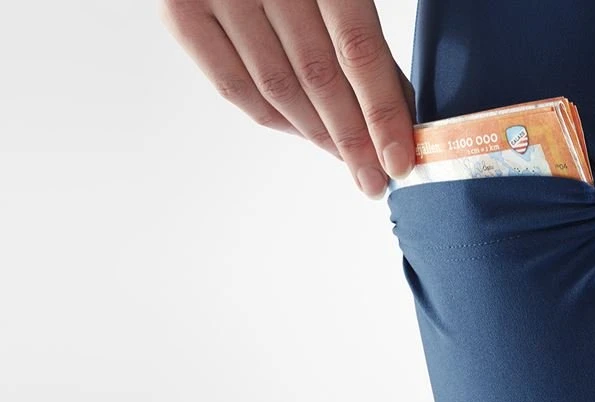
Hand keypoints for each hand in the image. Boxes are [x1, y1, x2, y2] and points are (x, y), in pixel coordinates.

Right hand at [159, 0, 416, 198]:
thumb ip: (358, 20)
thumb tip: (393, 96)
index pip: (358, 51)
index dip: (382, 112)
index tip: (400, 158)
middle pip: (319, 80)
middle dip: (354, 139)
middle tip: (376, 177)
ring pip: (277, 90)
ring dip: (317, 136)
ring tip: (347, 161)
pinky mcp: (180, 10)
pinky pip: (232, 84)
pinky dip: (273, 117)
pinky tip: (304, 134)